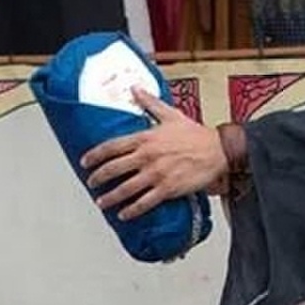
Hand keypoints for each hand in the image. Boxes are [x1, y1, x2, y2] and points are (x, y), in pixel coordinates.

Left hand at [82, 88, 226, 219]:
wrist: (218, 150)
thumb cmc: (196, 134)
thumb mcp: (171, 114)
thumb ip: (150, 103)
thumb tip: (135, 89)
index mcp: (146, 138)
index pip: (112, 146)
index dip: (95, 155)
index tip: (85, 161)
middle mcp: (147, 156)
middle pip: (113, 169)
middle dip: (98, 178)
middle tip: (91, 182)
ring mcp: (156, 174)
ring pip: (125, 189)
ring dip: (110, 197)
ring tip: (101, 202)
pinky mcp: (167, 189)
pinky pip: (144, 202)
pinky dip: (132, 210)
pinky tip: (124, 214)